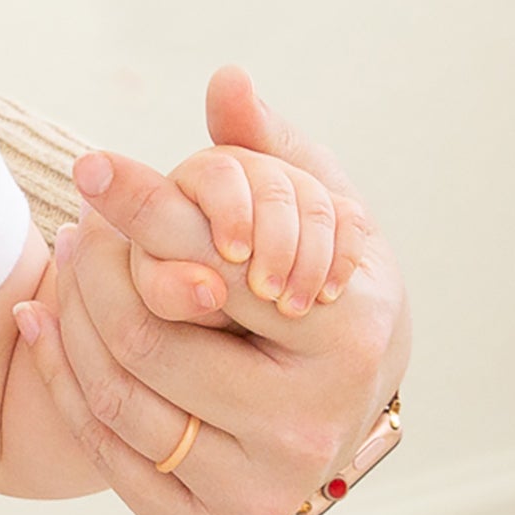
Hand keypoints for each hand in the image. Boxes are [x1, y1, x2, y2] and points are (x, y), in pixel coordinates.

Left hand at [11, 69, 408, 514]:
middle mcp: (313, 425)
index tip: (89, 169)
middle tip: (74, 226)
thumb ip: (269, 148)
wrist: (330, 401)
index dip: (143, 211)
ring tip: (63, 265)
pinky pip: (107, 451)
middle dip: (97, 270)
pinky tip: (43, 323)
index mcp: (350, 337)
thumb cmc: (318, 288)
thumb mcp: (316, 210)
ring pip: (118, 396)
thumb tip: (225, 81)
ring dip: (72, 322)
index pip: (212, 265)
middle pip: (149, 336)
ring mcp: (262, 488)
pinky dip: (63, 381)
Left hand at [162, 143, 365, 318]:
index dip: (231, 210)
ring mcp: (288, 187)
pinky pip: (348, 217)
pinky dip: (340, 260)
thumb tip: (198, 271)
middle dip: (274, 241)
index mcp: (189, 186)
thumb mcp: (177, 308)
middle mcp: (239, 175)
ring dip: (308, 258)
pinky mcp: (331, 207)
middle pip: (270, 182)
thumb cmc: (199, 327)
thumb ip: (166, 287)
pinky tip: (325, 296)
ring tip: (292, 309)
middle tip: (266, 293)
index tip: (235, 256)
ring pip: (313, 200)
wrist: (264, 340)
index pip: (216, 173)